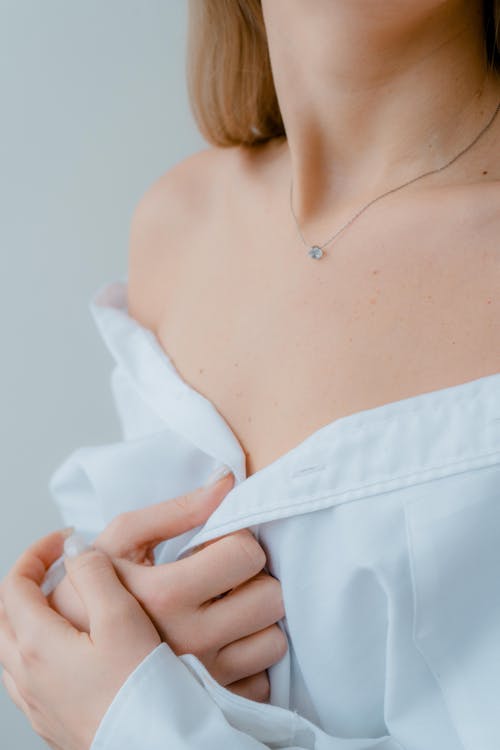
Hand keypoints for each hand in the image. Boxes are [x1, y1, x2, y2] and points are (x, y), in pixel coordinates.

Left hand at [0, 529, 160, 749]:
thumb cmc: (138, 690)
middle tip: (55, 564)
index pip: (15, 585)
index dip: (36, 554)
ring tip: (61, 601)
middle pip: (5, 615)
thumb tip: (76, 552)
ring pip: (10, 647)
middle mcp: (25, 676)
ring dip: (27, 615)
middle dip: (26, 581)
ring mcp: (35, 702)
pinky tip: (67, 647)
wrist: (152, 747)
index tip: (63, 540)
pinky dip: (35, 647)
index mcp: (36, 644)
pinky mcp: (50, 720)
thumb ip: (95, 575)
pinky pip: (24, 675)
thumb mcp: (122, 617)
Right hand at [50, 472, 286, 702]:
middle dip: (254, 580)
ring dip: (256, 621)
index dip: (237, 541)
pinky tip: (223, 643)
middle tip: (228, 578)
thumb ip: (177, 508)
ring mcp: (204, 679)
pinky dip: (250, 658)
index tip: (218, 547)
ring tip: (225, 610)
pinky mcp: (215, 705)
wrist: (70, 654)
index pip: (244, 554)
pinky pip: (263, 678)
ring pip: (274, 640)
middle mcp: (189, 640)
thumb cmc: (98, 590)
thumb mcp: (123, 538)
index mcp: (166, 594)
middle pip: (270, 598)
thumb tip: (226, 481)